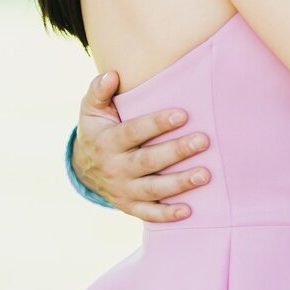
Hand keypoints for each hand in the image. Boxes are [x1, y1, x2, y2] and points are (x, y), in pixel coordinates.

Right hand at [73, 71, 209, 222]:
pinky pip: (148, 214)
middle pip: (148, 161)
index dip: (156, 123)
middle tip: (203, 141)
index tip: (182, 115)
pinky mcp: (129, 206)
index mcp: (107, 141)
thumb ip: (98, 91)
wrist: (84, 169)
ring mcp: (123, 189)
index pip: (134, 132)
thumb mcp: (91, 110)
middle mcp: (115, 168)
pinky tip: (189, 210)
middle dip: (176, 151)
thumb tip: (111, 75)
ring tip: (205, 174)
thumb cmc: (97, 130)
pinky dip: (167, 215)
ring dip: (179, 183)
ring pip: (153, 189)